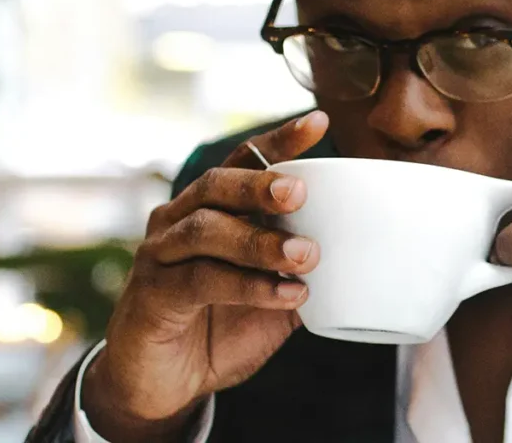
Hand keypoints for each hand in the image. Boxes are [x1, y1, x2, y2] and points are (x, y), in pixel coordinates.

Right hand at [82, 112, 326, 441]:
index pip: (242, 163)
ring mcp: (160, 255)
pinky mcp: (153, 293)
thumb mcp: (270, 299)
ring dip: (259, 241)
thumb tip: (359, 257)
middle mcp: (177, 221)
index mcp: (207, 209)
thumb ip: (300, 273)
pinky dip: (249, 286)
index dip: (278, 143)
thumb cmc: (216, 331)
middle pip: (217, 185)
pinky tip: (287, 295)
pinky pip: (201, 280)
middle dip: (261, 184)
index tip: (318, 125)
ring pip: (206, 229)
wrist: (161, 386)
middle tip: (301, 193)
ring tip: (306, 255)